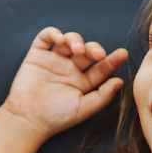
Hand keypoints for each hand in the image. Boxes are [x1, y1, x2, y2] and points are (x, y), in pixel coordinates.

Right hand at [2, 27, 128, 137]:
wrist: (28, 119)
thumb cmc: (57, 117)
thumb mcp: (84, 109)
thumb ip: (103, 96)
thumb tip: (120, 81)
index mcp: (85, 81)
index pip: (102, 67)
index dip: (113, 59)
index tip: (123, 54)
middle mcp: (71, 68)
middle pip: (87, 50)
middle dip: (94, 48)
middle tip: (98, 54)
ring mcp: (54, 60)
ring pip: (69, 40)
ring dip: (75, 40)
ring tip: (76, 49)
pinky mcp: (37, 55)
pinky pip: (45, 37)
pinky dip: (53, 33)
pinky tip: (59, 39)